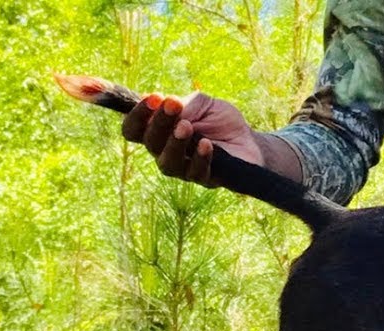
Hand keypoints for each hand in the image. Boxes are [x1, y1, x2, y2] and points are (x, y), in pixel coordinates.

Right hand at [121, 92, 262, 186]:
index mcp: (159, 132)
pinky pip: (196, 173)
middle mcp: (165, 153)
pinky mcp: (205, 179)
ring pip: (167, 164)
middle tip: (173, 105)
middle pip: (150, 143)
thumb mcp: (203, 104)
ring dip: (175, 143)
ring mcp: (184, 169)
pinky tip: (207, 144)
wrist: (250, 141)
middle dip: (159, 122)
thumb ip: (185, 104)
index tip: (152, 97)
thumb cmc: (221, 121)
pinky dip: (200, 157)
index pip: (133, 129)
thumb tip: (166, 103)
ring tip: (186, 126)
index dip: (136, 115)